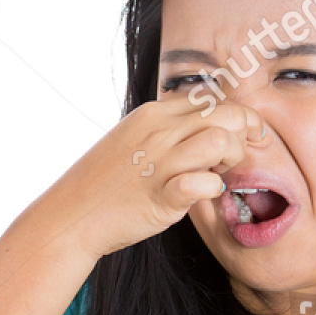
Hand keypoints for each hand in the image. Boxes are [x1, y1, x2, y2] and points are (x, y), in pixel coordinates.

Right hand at [48, 96, 267, 258]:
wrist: (70, 217)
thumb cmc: (104, 183)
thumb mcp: (131, 139)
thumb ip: (165, 129)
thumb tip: (202, 129)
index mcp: (152, 113)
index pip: (212, 98)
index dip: (233, 115)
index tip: (234, 136)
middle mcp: (157, 132)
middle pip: (226, 112)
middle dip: (245, 131)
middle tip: (235, 155)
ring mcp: (159, 163)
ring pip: (220, 140)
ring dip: (233, 157)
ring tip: (221, 172)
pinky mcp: (161, 197)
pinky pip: (203, 183)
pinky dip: (212, 189)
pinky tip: (204, 194)